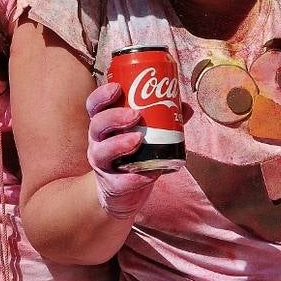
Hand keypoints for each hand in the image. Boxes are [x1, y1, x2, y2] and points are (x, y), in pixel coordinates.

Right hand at [85, 82, 161, 219]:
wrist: (122, 192)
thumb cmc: (132, 155)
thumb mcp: (144, 134)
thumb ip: (164, 120)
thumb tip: (186, 107)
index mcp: (104, 124)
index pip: (94, 105)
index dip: (102, 95)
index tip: (117, 88)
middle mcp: (98, 142)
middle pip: (97, 125)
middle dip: (114, 117)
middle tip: (135, 115)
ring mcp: (102, 164)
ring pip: (102, 152)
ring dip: (119, 144)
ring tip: (138, 139)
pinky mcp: (111, 185)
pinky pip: (119, 182)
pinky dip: (133, 178)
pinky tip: (148, 174)